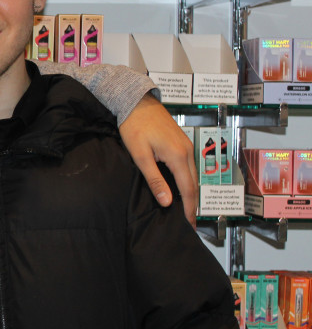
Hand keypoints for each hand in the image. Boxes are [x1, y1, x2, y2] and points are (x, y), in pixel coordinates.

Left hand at [119, 93, 197, 226]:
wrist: (137, 102)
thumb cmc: (135, 127)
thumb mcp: (141, 156)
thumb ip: (154, 179)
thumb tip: (167, 202)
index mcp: (178, 156)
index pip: (188, 189)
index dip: (189, 209)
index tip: (189, 225)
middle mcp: (188, 151)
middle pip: (194, 183)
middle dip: (192, 204)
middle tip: (189, 223)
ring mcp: (187, 145)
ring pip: (192, 175)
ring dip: (190, 192)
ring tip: (185, 210)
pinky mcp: (182, 142)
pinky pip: (188, 166)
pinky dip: (187, 180)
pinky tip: (180, 188)